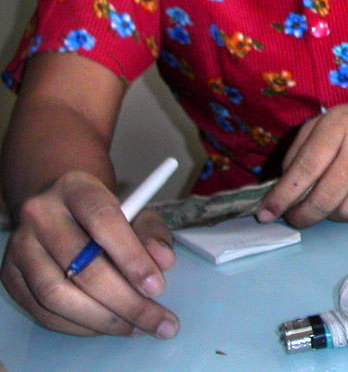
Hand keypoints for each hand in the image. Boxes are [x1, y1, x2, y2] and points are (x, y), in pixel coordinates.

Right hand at [1, 170, 177, 337]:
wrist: (57, 210)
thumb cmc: (103, 216)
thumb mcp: (135, 213)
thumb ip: (153, 235)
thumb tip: (163, 263)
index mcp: (77, 189)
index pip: (103, 221)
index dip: (132, 258)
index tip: (157, 287)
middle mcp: (41, 214)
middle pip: (81, 266)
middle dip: (125, 301)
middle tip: (155, 320)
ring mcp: (20, 245)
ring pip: (57, 294)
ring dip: (101, 319)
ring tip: (135, 327)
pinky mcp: (9, 274)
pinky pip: (41, 311)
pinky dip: (77, 325)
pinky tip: (106, 326)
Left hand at [256, 78, 347, 227]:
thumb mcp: (328, 122)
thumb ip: (300, 152)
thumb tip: (280, 189)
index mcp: (339, 123)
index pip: (305, 168)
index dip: (283, 196)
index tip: (266, 213)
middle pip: (326, 196)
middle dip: (304, 215)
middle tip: (295, 219)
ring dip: (331, 217)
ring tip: (326, 209)